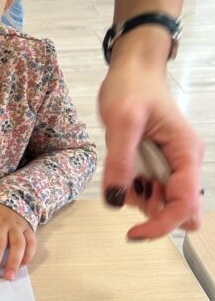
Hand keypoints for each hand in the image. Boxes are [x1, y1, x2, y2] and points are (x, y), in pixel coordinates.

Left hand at [99, 44, 203, 238]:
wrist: (132, 69)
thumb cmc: (132, 86)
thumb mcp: (122, 121)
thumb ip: (120, 161)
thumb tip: (115, 199)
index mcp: (185, 153)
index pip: (185, 204)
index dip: (161, 224)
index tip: (133, 232)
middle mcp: (183, 163)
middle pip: (179, 210)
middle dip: (151, 211)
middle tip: (127, 186)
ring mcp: (169, 165)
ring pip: (159, 202)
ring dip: (136, 196)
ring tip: (122, 162)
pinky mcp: (154, 164)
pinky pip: (145, 189)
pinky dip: (130, 186)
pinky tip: (122, 162)